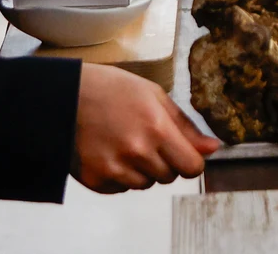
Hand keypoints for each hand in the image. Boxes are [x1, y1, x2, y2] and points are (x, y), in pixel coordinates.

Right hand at [74, 64, 219, 192]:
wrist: (63, 97)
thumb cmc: (111, 89)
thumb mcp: (154, 96)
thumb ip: (185, 126)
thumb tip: (213, 148)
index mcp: (157, 128)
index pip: (192, 167)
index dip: (190, 161)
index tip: (182, 152)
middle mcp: (138, 152)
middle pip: (169, 177)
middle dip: (164, 161)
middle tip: (145, 138)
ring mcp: (115, 169)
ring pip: (145, 184)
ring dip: (142, 170)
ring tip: (124, 142)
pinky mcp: (97, 180)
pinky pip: (122, 188)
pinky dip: (120, 175)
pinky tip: (109, 152)